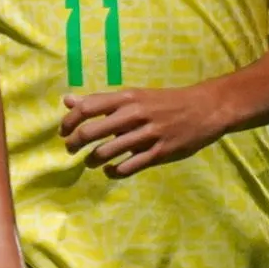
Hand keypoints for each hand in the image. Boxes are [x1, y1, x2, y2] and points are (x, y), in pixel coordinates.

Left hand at [61, 84, 225, 176]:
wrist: (205, 108)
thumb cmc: (162, 101)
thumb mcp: (132, 95)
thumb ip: (100, 101)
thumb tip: (67, 100)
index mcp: (126, 98)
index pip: (87, 107)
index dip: (69, 121)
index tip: (63, 131)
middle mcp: (135, 115)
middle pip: (93, 131)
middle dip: (75, 143)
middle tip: (70, 149)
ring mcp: (149, 134)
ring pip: (109, 151)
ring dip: (93, 160)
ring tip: (89, 163)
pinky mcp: (161, 152)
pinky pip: (131, 166)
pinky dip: (115, 171)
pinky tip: (110, 171)